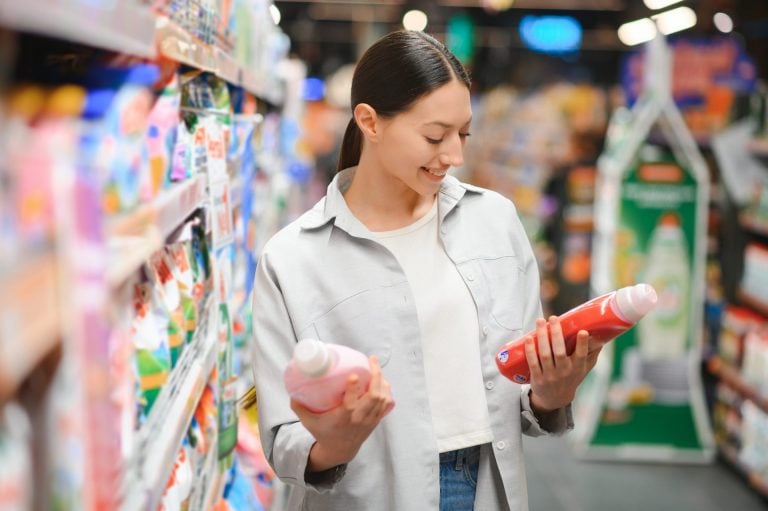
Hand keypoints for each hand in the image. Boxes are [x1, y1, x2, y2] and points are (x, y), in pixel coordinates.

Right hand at [291, 355, 394, 471]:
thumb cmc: (323, 432)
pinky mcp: (376, 420)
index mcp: (343, 419)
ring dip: (382, 381)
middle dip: (376, 376)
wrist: (340, 450)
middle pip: (374, 397)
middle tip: (371, 360)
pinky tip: (382, 381)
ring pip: (382, 398)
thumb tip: (292, 390)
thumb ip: (299, 407)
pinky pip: (387, 404)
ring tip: (376, 366)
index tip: (354, 374)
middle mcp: (359, 419)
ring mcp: (370, 420)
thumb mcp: (308, 422)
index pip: (351, 404)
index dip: (354, 389)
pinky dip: (387, 391)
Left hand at [524, 316, 601, 413]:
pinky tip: (529, 338)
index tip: (582, 331)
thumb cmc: (571, 377)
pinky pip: (533, 362)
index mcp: (577, 367)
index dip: (582, 344)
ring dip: (541, 337)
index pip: (581, 355)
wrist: (555, 399)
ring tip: (540, 321)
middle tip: (553, 317)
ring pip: (545, 354)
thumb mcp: (584, 368)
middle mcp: (564, 371)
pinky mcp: (538, 378)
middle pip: (559, 351)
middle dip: (556, 333)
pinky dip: (530, 350)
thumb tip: (602, 335)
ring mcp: (550, 375)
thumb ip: (592, 353)